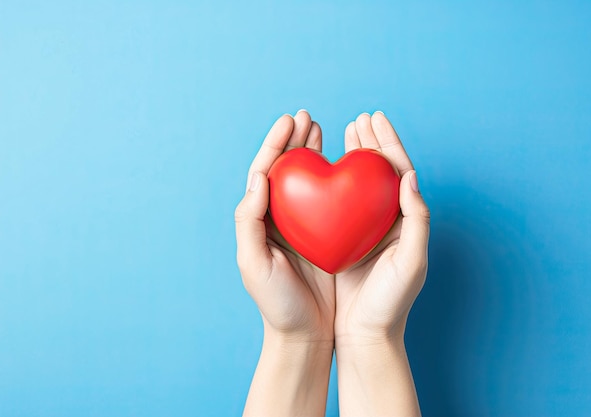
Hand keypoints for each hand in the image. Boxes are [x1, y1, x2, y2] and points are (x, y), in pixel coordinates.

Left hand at [235, 110, 334, 416]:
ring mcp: (303, 225)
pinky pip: (328, 199)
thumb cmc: (276, 303)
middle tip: (306, 116)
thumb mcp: (254, 265)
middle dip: (294, 140)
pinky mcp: (325, 235)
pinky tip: (341, 164)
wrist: (304, 333)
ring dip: (311, 152)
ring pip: (306, 179)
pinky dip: (332, 177)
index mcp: (259, 220)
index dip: (276, 144)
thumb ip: (249, 221)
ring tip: (320, 128)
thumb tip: (258, 179)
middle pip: (285, 169)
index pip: (265, 172)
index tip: (290, 121)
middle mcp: (279, 218)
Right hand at [334, 111, 429, 416]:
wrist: (365, 334)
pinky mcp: (345, 239)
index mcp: (407, 221)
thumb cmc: (390, 303)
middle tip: (360, 118)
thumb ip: (417, 218)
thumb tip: (411, 176)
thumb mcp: (411, 262)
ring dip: (356, 155)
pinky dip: (336, 180)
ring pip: (360, 183)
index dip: (389, 143)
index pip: (399, 172)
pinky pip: (341, 202)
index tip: (375, 118)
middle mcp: (388, 221)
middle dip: (371, 142)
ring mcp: (365, 228)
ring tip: (346, 131)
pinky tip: (326, 168)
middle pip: (380, 172)